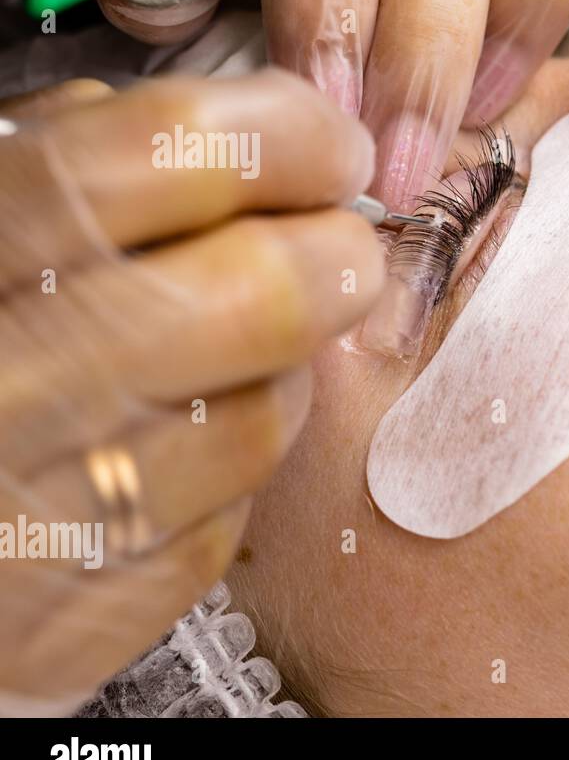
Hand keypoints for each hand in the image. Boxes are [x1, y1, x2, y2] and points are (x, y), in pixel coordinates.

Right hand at [0, 71, 382, 711]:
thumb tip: (226, 134)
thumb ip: (55, 165)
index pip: (162, 153)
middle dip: (331, 257)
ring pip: (258, 422)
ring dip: (284, 375)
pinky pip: (219, 529)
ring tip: (248, 354)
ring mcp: (34, 522)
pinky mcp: (71, 625)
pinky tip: (190, 442)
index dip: (284, 137)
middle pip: (248, 294)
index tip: (333, 146)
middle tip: (343, 249)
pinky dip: (227, 476)